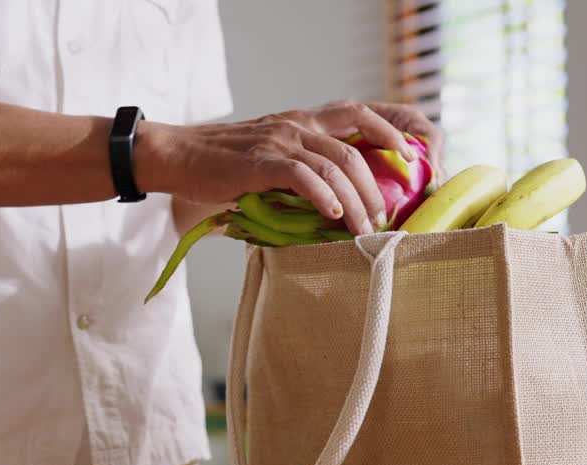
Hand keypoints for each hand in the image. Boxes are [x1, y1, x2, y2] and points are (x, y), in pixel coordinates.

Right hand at [137, 100, 440, 235]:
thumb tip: (330, 208)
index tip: (408, 158)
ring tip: (364, 228)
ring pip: (335, 166)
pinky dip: (324, 197)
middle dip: (377, 185)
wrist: (178, 155)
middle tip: (384, 216)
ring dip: (357, 200)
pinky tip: (333, 216)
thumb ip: (299, 171)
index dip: (389, 131)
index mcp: (302, 121)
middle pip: (355, 148)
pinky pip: (304, 176)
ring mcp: (280, 140)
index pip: (358, 113)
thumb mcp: (269, 157)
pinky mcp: (261, 161)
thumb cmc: (221, 164)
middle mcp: (297, 125)